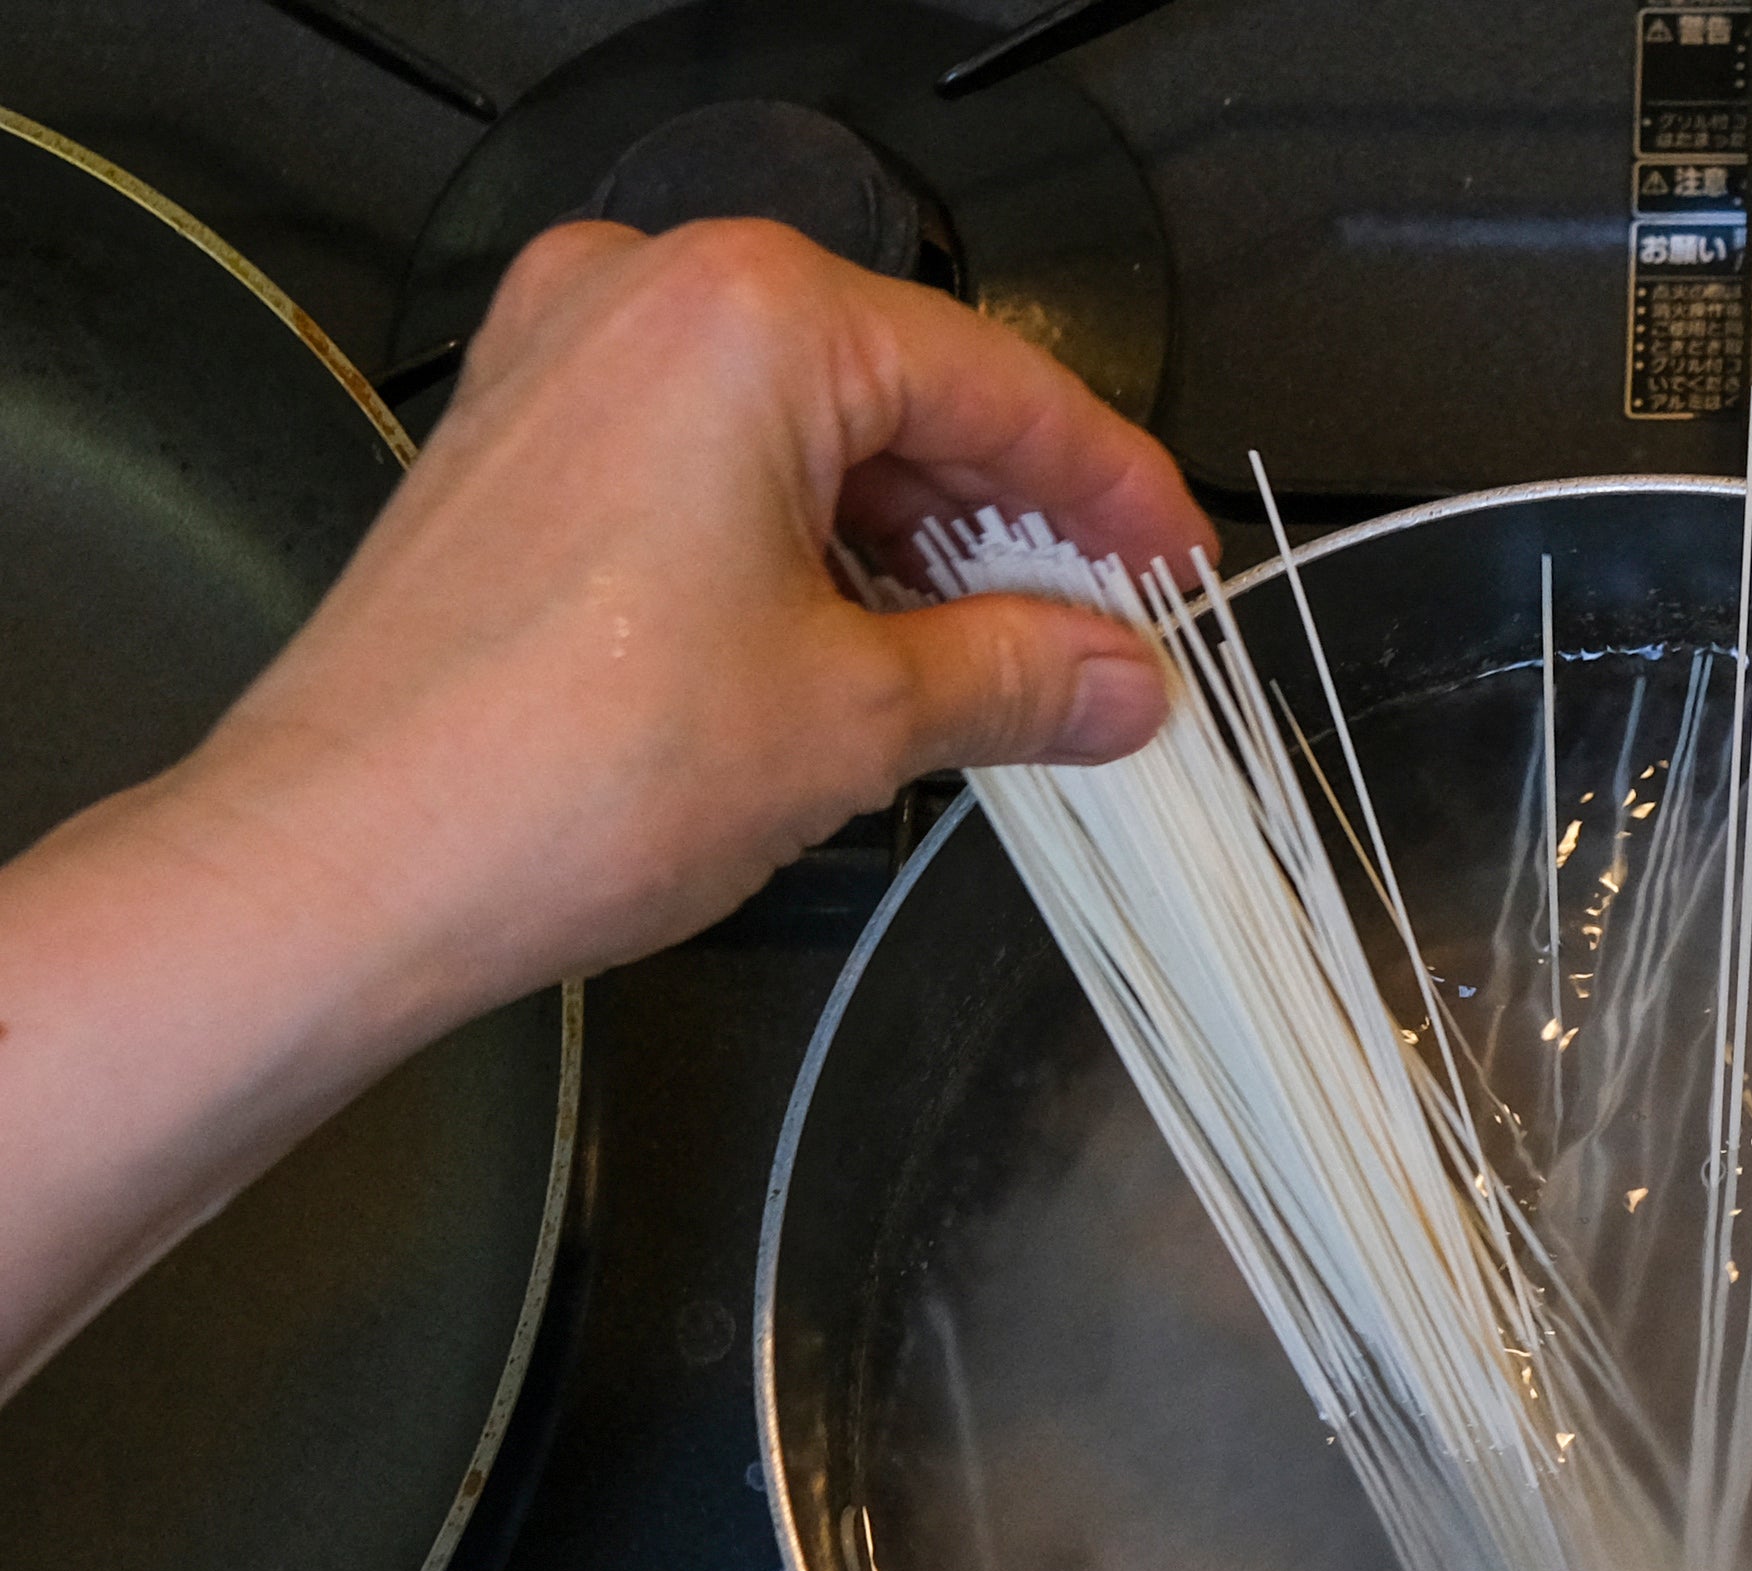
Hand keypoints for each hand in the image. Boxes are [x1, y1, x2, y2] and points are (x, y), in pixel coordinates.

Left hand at [0, 218, 1208, 1396]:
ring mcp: (566, 365)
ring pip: (807, 429)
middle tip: (1110, 634)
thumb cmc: (566, 770)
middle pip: (900, 391)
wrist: (347, 863)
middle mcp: (645, 301)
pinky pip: (715, 460)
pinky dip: (807, 542)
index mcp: (748, 318)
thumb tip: (1122, 679)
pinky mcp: (521, 444)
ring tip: (1003, 666)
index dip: (1112, 492)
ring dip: (912, 543)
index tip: (1179, 570)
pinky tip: (873, 647)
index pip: (996, 385)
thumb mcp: (856, 721)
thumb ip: (1018, 675)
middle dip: (1011, 522)